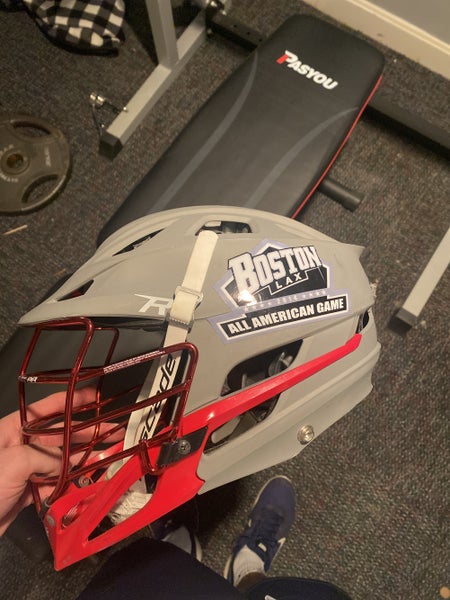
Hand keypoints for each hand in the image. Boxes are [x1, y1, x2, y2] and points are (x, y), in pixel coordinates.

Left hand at [0, 388, 94, 535]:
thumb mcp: (15, 462)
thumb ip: (47, 456)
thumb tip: (70, 462)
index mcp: (13, 429)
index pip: (47, 409)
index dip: (73, 401)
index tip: (95, 396)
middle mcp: (20, 445)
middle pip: (60, 435)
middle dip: (86, 433)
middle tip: (112, 432)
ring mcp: (24, 469)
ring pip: (60, 460)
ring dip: (82, 460)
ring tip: (106, 457)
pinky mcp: (26, 491)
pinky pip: (54, 482)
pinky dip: (70, 482)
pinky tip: (85, 481)